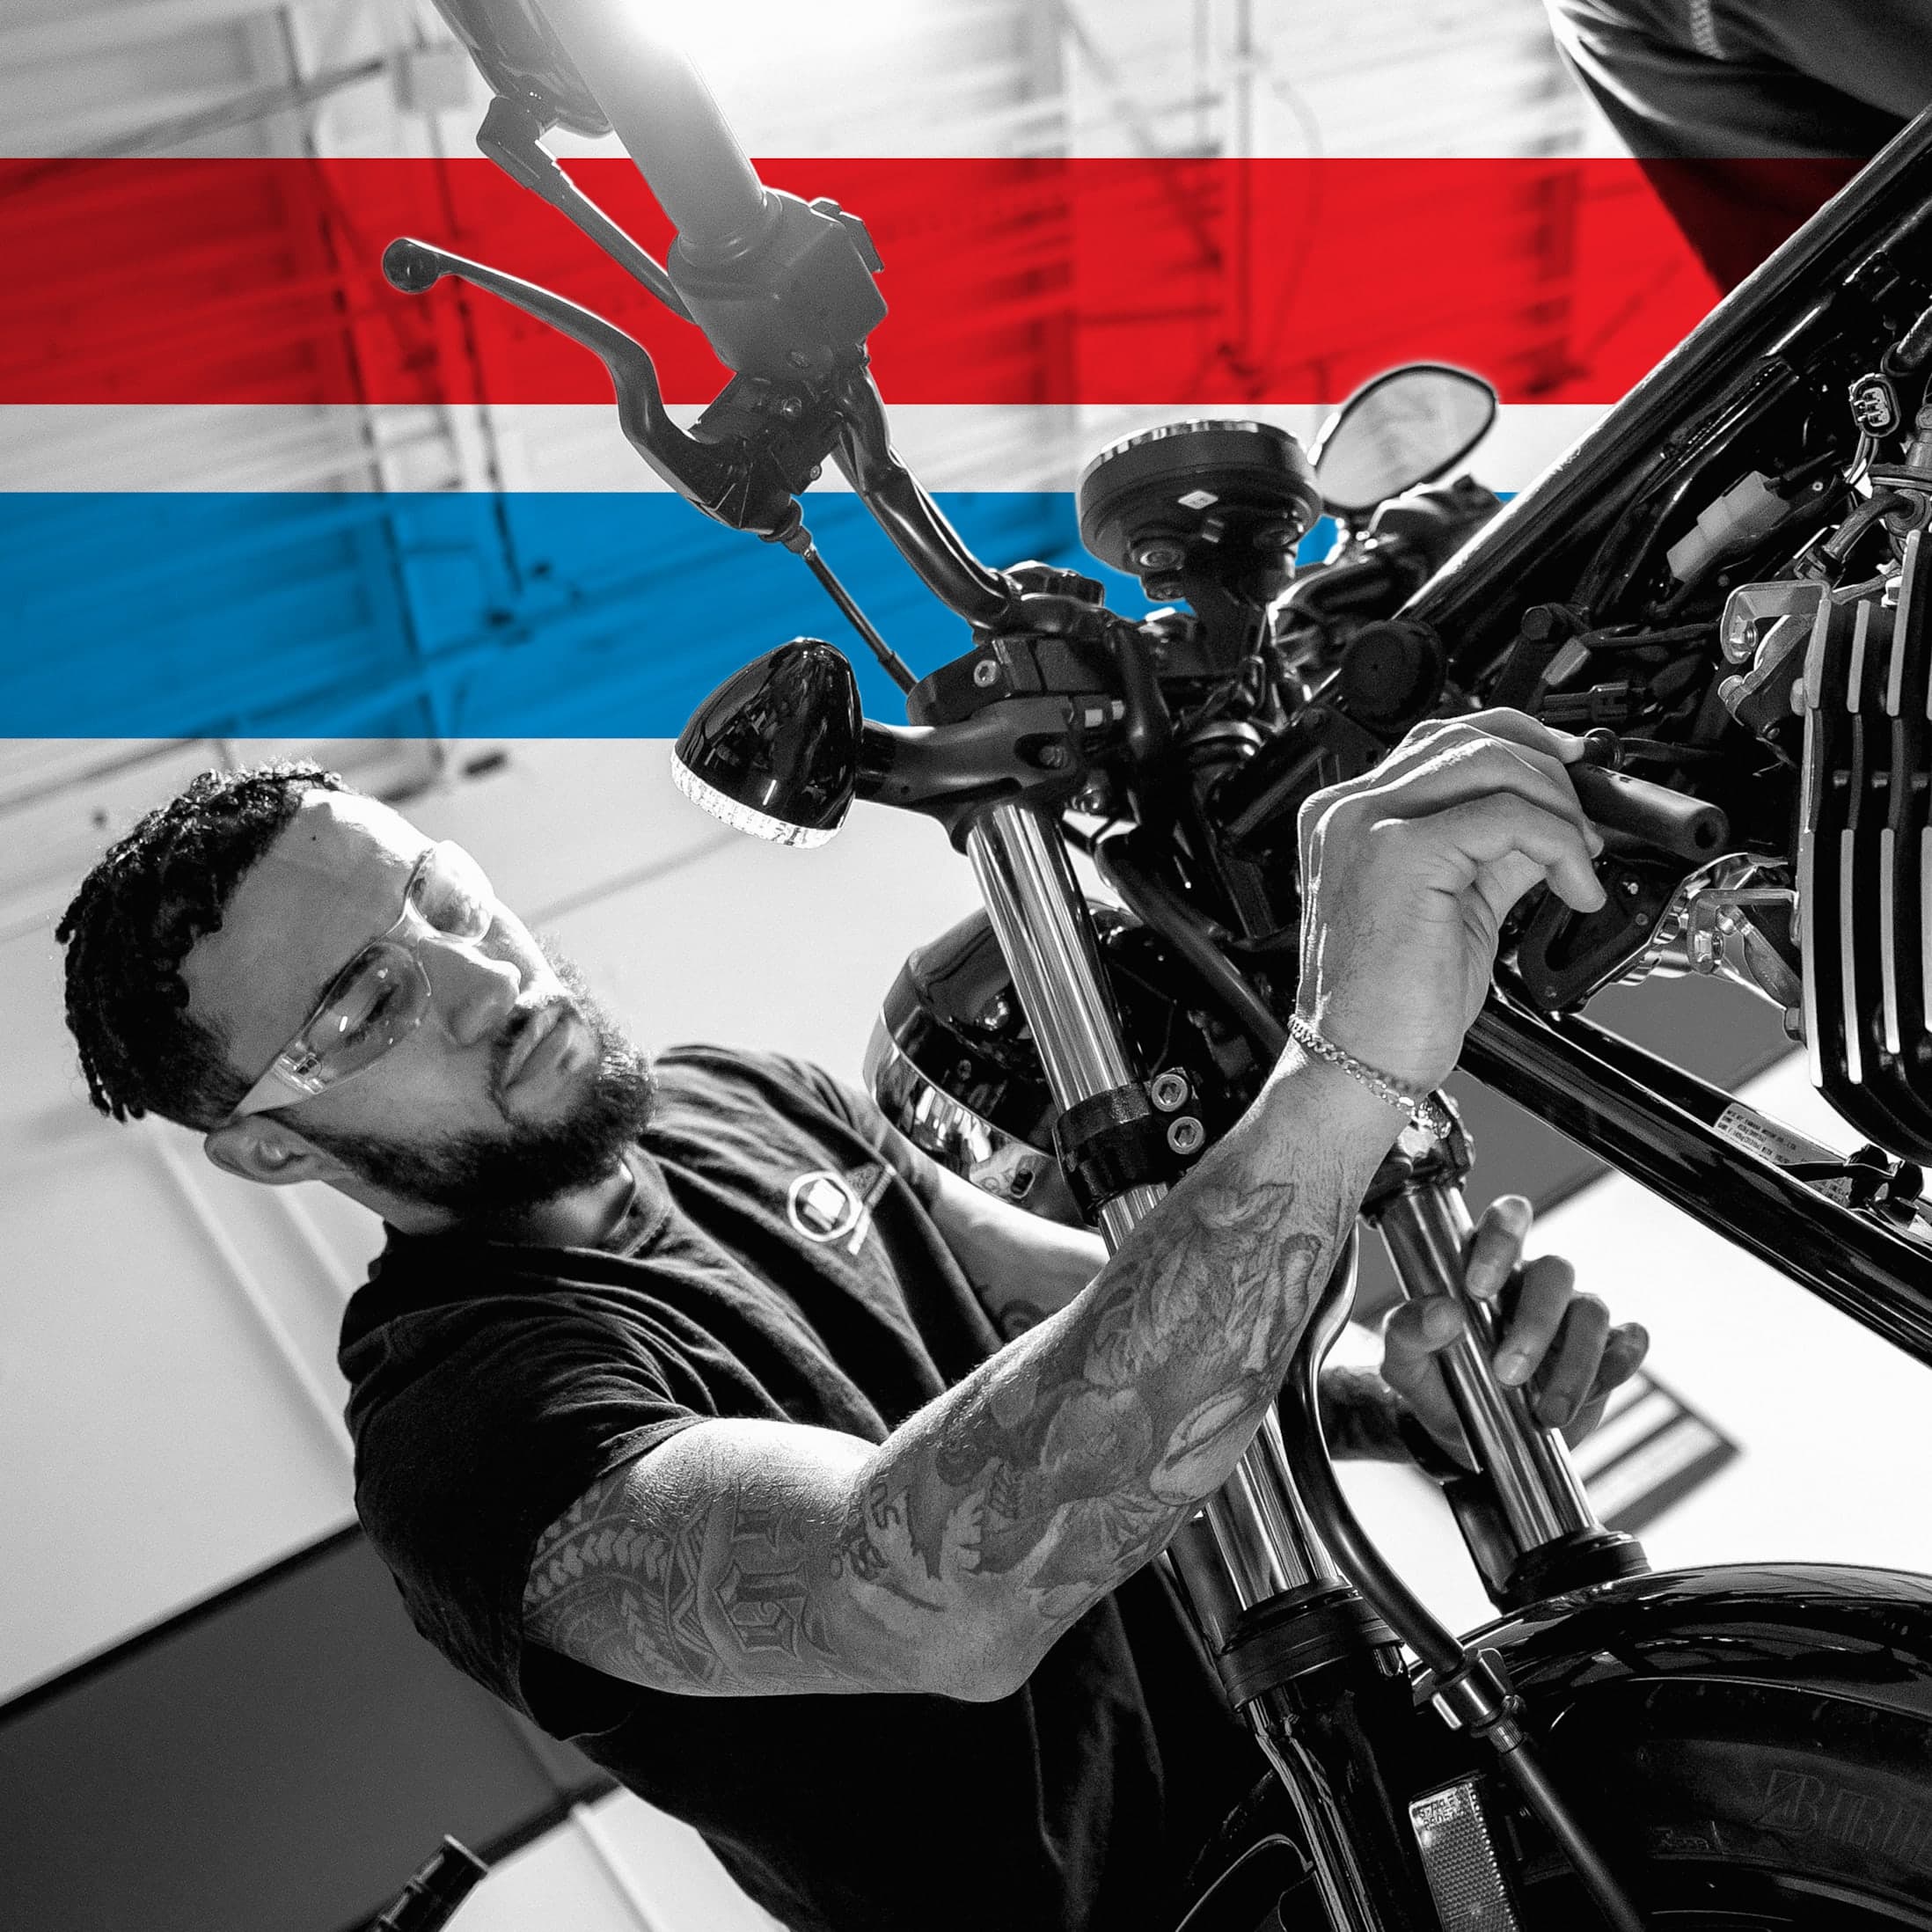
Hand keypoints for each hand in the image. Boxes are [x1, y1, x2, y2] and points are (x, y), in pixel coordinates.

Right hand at [1295, 710, 1606, 1092]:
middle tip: (1587, 826)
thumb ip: (1496, 853)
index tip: (1572, 772)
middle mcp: (1351, 809)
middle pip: (1470, 737)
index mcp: (1352, 815)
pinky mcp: (1401, 853)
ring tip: (1579, 861)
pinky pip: (1507, 816)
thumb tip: (1551, 823)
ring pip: (1491, 762)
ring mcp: (1369, 824)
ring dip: (1557, 807)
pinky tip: (1573, 887)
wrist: (1358, 1062)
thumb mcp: (1459, 906)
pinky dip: (1558, 844)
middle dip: (1550, 772)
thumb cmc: (1390, 1005)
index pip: (1444, 740)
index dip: (1522, 746)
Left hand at [1379, 1194, 1647, 1467]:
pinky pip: (1628, 1340)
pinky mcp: (1603, 1352)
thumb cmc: (1434, 1382)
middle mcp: (1532, 1282)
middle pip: (1556, 1270)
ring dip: (1574, 1362)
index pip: (1505, 1222)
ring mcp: (1571, 1315)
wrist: (1463, 1438)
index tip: (1478, 1289)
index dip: (1500, 1240)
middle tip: (1507, 1373)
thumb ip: (1407, 1332)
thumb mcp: (1403, 1361)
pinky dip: (1620, 1360)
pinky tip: (1600, 1385)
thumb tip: (1442, 1313)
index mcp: (1484, 1267)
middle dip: (1535, 1323)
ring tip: (1545, 1412)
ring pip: (1592, 1310)